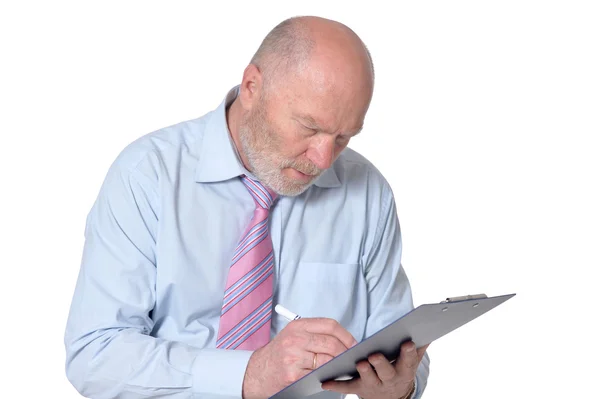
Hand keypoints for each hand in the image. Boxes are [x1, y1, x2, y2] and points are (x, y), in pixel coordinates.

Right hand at [242, 317, 357, 398]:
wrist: (257, 372)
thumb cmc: (279, 354)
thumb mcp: (293, 335)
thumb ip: (315, 334)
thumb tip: (344, 340)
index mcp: (297, 326)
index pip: (330, 325)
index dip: (346, 335)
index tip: (354, 343)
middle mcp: (295, 339)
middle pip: (331, 343)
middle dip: (346, 352)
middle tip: (352, 358)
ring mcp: (293, 357)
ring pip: (327, 360)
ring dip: (339, 365)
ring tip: (344, 366)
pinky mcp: (293, 374)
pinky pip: (318, 374)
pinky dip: (328, 375)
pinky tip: (330, 375)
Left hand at [321, 341, 428, 398]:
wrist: (391, 397)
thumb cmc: (399, 371)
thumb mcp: (410, 362)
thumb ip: (417, 348)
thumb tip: (427, 330)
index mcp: (403, 370)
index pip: (408, 361)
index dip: (408, 353)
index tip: (407, 343)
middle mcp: (389, 380)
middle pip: (386, 372)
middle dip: (381, 364)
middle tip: (375, 355)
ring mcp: (374, 385)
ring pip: (369, 379)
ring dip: (364, 372)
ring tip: (359, 363)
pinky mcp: (359, 389)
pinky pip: (347, 387)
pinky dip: (335, 385)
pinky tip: (325, 382)